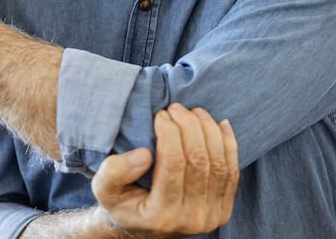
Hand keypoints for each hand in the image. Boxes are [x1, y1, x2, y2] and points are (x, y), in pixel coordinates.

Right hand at [91, 104, 239, 237]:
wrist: (141, 227)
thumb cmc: (121, 202)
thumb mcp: (103, 189)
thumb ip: (114, 172)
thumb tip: (145, 154)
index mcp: (160, 215)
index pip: (173, 163)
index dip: (170, 132)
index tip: (161, 115)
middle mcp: (191, 219)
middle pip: (199, 160)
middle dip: (189, 126)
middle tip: (176, 108)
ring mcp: (211, 216)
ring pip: (219, 164)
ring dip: (209, 130)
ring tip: (194, 112)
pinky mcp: (223, 210)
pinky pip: (232, 173)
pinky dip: (229, 144)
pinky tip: (219, 124)